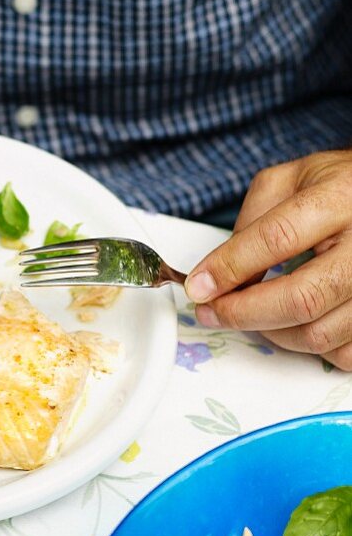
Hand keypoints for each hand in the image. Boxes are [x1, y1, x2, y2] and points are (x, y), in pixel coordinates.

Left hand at [185, 151, 351, 368]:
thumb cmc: (336, 188)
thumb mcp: (289, 182)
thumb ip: (252, 223)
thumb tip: (220, 275)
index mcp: (339, 200)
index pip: (278, 239)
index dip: (230, 267)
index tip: (198, 286)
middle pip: (301, 298)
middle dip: (243, 313)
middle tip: (211, 312)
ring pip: (319, 333)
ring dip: (272, 333)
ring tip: (251, 315)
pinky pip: (344, 353)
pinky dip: (309, 347)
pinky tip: (293, 325)